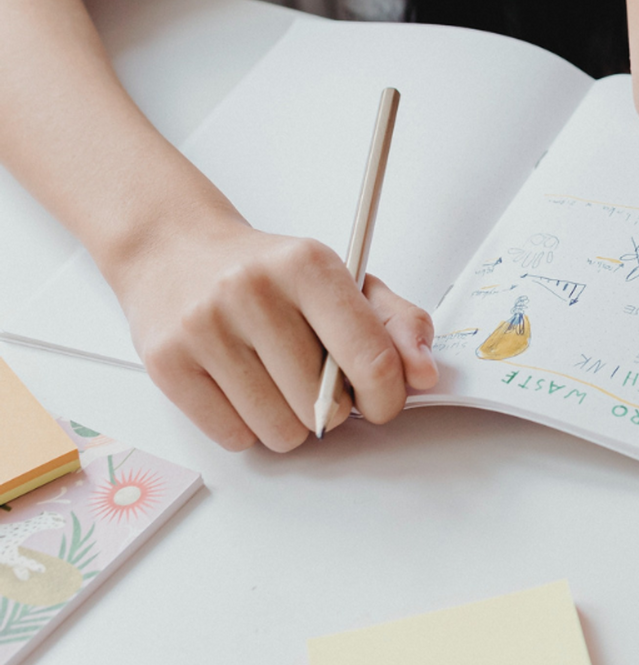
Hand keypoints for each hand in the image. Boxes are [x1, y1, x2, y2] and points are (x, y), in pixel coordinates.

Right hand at [110, 218, 437, 451]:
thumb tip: (424, 374)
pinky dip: (248, 427)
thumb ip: (396, 323)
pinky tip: (242, 387)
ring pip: (279, 430)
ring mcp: (205, 327)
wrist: (176, 250)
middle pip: (323, 406)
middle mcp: (253, 291)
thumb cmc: (270, 273)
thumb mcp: (343, 279)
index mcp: (309, 265)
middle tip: (316, 378)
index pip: (371, 357)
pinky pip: (234, 437)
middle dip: (332, 407)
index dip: (388, 397)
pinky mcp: (167, 362)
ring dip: (290, 422)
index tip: (384, 402)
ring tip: (278, 381)